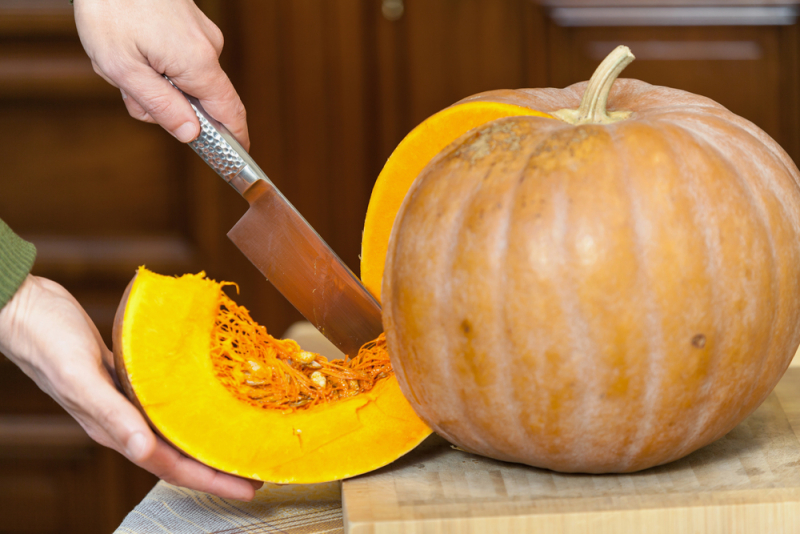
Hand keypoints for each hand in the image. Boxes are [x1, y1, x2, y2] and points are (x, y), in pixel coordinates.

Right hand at [0, 275, 260, 499]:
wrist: (25, 309)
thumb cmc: (47, 340)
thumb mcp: (79, 375)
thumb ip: (111, 413)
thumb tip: (143, 449)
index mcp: (115, 429)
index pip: (172, 466)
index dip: (212, 479)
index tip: (249, 487)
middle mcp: (125, 422)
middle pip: (180, 455)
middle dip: (219, 468)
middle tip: (258, 471)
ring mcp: (126, 401)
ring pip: (176, 431)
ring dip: (207, 439)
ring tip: (241, 440)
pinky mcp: (129, 379)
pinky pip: (167, 403)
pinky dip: (191, 407)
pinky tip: (209, 399)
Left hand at [73, 0, 249, 149]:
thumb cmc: (109, 8)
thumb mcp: (123, 68)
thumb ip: (160, 106)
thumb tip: (191, 135)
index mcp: (197, 63)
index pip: (231, 113)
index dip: (235, 141)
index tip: (235, 162)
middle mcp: (208, 48)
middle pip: (197, 100)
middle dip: (161, 103)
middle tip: (126, 88)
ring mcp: (202, 34)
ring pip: (182, 79)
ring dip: (151, 79)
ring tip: (122, 55)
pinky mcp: (191, 25)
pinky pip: (177, 58)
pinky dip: (152, 60)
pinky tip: (129, 42)